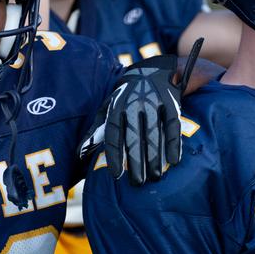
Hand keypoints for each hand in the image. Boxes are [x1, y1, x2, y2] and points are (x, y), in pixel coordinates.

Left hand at [81, 40, 202, 184]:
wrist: (153, 71)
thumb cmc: (125, 97)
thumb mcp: (107, 108)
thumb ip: (96, 131)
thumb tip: (80, 154)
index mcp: (117, 107)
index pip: (114, 133)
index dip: (114, 155)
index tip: (117, 175)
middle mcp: (135, 104)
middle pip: (134, 137)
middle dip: (136, 161)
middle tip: (138, 182)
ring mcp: (154, 103)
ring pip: (154, 134)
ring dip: (155, 157)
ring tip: (155, 176)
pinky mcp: (171, 104)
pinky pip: (173, 126)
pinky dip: (174, 144)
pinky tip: (173, 160)